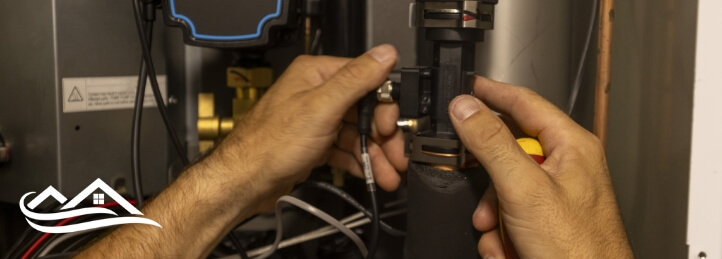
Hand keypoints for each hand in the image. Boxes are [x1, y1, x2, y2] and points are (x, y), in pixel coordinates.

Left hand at [203, 45, 406, 214]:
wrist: (245, 182)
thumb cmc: (269, 144)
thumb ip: (356, 80)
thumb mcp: (320, 107)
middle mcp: (317, 94)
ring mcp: (316, 119)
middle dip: (384, 137)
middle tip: (397, 157)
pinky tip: (370, 173)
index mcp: (317, 75)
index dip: (384, 107)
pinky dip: (359, 161)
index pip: (366, 81)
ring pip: (357, 134)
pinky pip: (345, 148)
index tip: (393, 128)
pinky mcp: (315, 143)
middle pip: (366, 110)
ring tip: (387, 175)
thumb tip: (384, 54)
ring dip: (375, 154)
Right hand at [448, 77, 632, 257]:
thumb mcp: (524, 188)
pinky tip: (509, 250)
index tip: (466, 87)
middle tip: (481, 197)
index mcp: (571, 146)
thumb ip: (492, 143)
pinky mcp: (546, 221)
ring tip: (501, 235)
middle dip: (488, 183)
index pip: (525, 102)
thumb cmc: (578, 249)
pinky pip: (510, 215)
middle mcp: (566, 167)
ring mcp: (556, 196)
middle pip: (507, 153)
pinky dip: (502, 235)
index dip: (492, 92)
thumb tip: (466, 108)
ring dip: (493, 216)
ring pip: (504, 189)